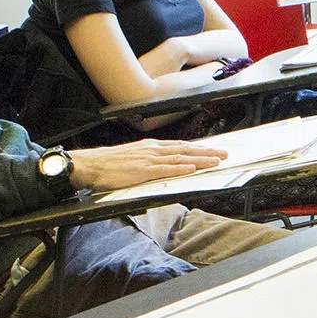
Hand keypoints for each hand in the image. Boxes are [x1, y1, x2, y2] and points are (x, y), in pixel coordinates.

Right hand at [67, 139, 226, 190]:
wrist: (91, 164)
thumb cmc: (110, 164)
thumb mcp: (135, 157)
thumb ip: (152, 162)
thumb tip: (167, 167)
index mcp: (152, 147)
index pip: (181, 146)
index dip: (199, 148)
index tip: (214, 150)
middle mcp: (153, 150)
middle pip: (185, 150)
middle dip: (207, 152)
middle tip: (225, 154)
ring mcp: (148, 159)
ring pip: (180, 158)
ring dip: (200, 160)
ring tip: (216, 161)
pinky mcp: (142, 170)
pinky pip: (165, 169)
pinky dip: (180, 168)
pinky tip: (192, 169)